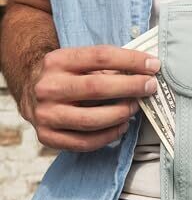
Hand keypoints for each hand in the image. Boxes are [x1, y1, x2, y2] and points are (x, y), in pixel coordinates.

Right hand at [21, 45, 160, 151]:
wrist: (30, 91)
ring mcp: (46, 114)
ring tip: (135, 107)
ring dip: (121, 114)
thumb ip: (110, 66)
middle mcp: (48, 87)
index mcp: (57, 61)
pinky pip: (85, 142)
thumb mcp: (81, 62)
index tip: (153, 65)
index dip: (131, 60)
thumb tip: (146, 71)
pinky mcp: (47, 137)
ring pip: (91, 119)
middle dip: (130, 87)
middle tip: (150, 87)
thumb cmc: (68, 75)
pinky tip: (122, 126)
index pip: (100, 57)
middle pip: (97, 88)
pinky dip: (109, 136)